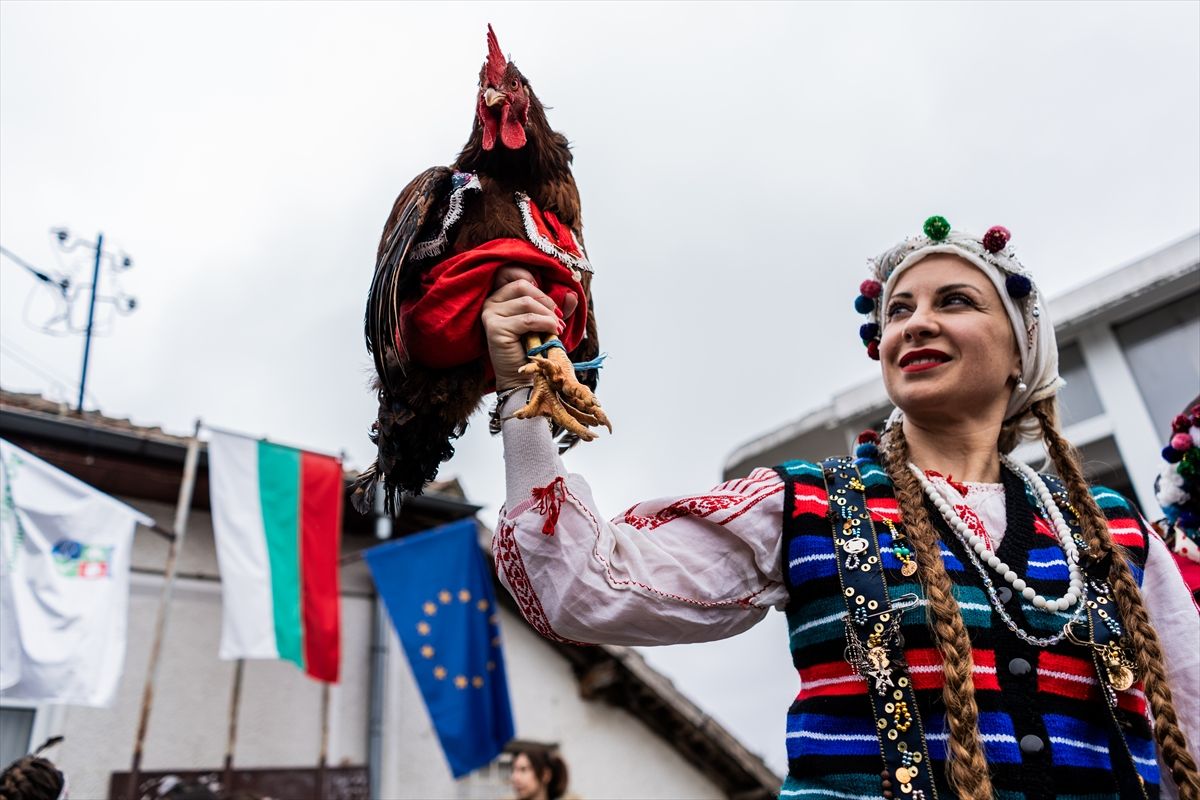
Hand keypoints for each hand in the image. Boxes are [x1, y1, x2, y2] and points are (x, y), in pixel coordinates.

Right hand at [482, 266, 577, 390]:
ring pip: (527, 302)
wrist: (522, 377)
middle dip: (547, 301)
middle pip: (523, 286)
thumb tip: (573, 295)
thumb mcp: (546, 323)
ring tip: (556, 329)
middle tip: (558, 320)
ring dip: (548, 315)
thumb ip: (557, 308)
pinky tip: (553, 332)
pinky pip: (527, 319)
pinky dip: (545, 324)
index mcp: (500, 296)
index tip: (553, 308)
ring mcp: (490, 314)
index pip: (517, 275)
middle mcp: (491, 302)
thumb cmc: (533, 349)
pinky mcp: (494, 328)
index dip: (539, 288)